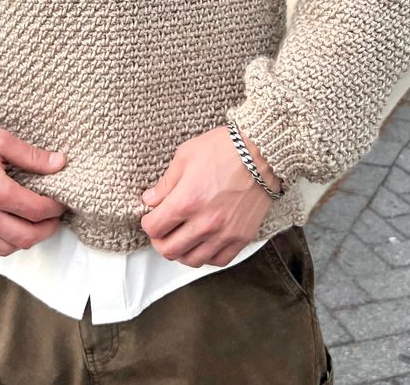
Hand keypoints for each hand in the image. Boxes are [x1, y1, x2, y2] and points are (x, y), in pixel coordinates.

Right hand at [0, 120, 67, 259]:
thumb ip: (31, 155)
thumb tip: (59, 163)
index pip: (35, 210)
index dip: (54, 209)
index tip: (61, 203)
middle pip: (25, 236)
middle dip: (47, 229)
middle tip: (54, 219)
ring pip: (6, 249)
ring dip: (26, 241)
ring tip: (35, 226)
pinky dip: (2, 248)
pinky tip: (9, 235)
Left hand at [139, 125, 280, 267]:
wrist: (262, 153)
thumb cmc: (225, 149)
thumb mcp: (186, 155)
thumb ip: (166, 182)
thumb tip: (151, 199)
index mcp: (187, 201)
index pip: (153, 228)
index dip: (147, 222)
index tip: (151, 216)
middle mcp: (204, 223)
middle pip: (169, 250)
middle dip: (159, 240)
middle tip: (162, 230)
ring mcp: (224, 233)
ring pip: (192, 260)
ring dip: (181, 252)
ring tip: (180, 238)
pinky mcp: (241, 237)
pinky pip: (219, 261)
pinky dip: (206, 256)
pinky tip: (203, 243)